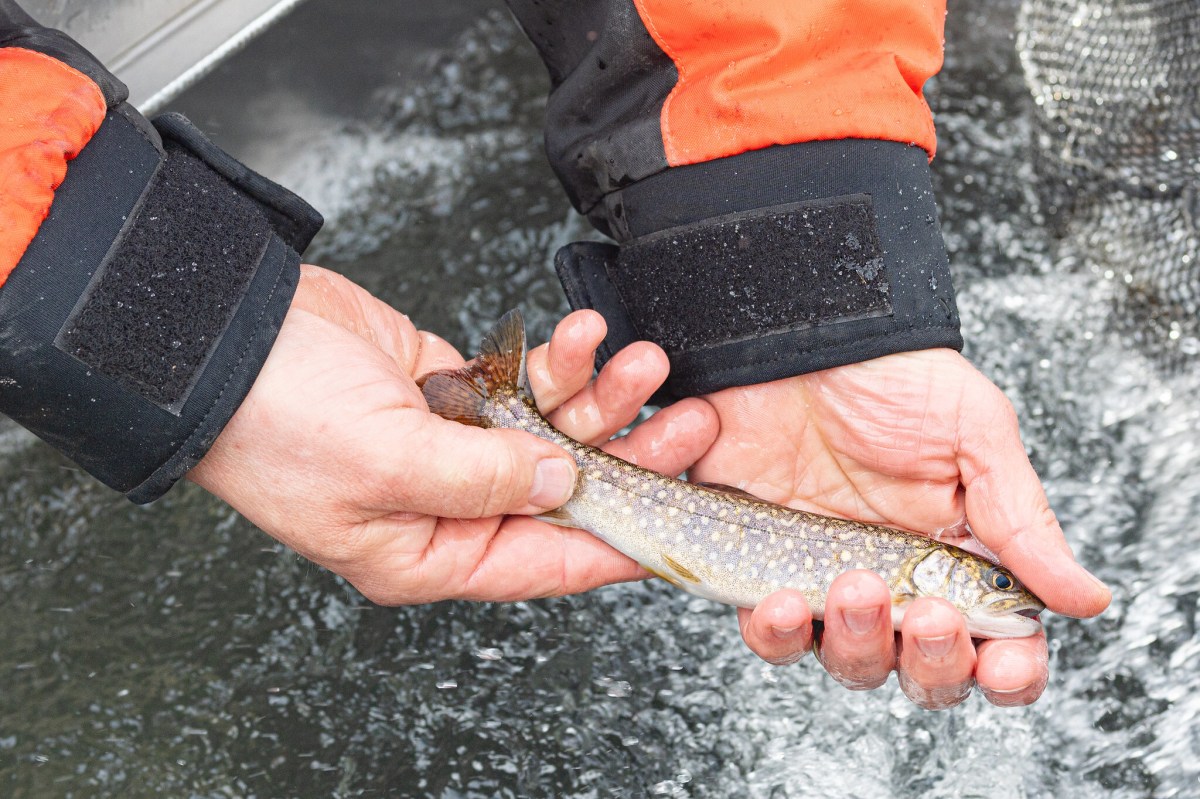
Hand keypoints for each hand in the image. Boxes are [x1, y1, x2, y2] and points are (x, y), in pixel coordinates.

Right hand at [189, 265, 717, 602]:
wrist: (225, 333)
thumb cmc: (274, 418)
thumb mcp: (387, 462)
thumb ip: (486, 479)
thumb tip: (565, 483)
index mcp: (428, 553)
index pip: (545, 562)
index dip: (617, 542)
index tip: (679, 522)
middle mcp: (447, 505)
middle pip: (563, 493)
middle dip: (628, 456)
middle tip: (686, 425)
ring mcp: (453, 445)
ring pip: (552, 433)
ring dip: (599, 398)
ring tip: (640, 363)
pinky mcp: (452, 390)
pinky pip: (525, 384)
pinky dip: (557, 363)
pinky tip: (583, 339)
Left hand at [692, 349, 1110, 708]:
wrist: (796, 337)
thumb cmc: (890, 377)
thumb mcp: (973, 432)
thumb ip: (1022, 519)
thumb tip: (1086, 598)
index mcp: (958, 557)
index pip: (995, 644)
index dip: (1005, 671)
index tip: (1000, 666)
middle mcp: (895, 580)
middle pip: (920, 669)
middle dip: (928, 658)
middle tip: (924, 611)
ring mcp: (825, 579)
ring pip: (846, 660)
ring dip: (854, 645)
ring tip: (853, 587)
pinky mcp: (761, 569)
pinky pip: (768, 631)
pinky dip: (775, 631)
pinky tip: (780, 599)